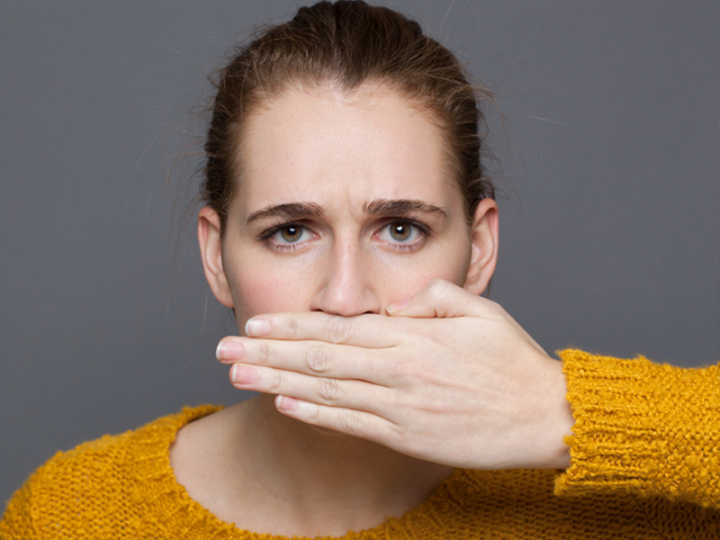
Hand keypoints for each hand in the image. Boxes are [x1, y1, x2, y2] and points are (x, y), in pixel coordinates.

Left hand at [216, 278, 573, 469]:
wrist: (544, 416)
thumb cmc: (513, 362)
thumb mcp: (481, 311)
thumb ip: (435, 297)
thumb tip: (395, 302)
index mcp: (412, 336)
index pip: (337, 328)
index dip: (292, 325)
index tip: (256, 322)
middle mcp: (398, 370)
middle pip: (319, 358)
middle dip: (268, 353)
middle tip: (224, 349)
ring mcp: (399, 406)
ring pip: (326, 391)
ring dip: (278, 383)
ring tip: (239, 376)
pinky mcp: (406, 435)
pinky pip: (350, 424)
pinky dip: (314, 415)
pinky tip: (284, 406)